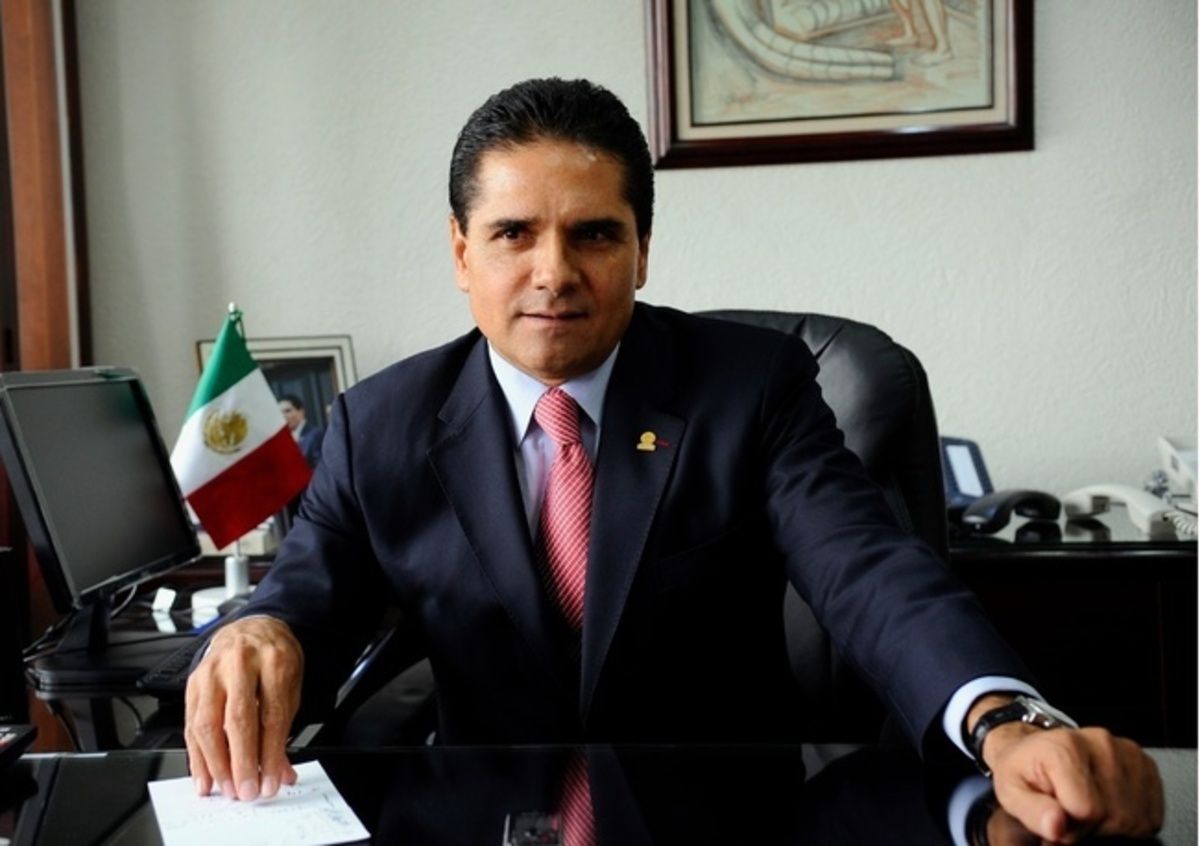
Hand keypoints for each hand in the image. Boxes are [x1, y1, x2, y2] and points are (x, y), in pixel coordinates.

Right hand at [185, 616, 303, 800]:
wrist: (252, 629)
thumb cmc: (274, 660)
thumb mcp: (290, 687)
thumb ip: (284, 729)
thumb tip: (281, 772)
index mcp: (274, 661)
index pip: (271, 714)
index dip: (270, 753)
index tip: (271, 781)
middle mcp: (240, 663)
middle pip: (238, 719)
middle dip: (241, 762)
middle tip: (246, 790)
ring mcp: (211, 671)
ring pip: (207, 723)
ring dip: (215, 763)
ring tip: (226, 788)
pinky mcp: (192, 682)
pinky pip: (190, 724)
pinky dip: (196, 756)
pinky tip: (204, 776)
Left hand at [981, 720, 1163, 842]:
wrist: (1037, 750)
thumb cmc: (1024, 771)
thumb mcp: (1012, 792)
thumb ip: (1031, 811)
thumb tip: (1055, 826)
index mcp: (1064, 746)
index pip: (1086, 811)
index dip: (1070, 826)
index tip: (1055, 815)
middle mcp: (1100, 743)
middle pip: (1113, 816)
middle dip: (1090, 827)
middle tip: (1069, 812)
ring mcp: (1127, 752)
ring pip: (1135, 818)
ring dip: (1111, 825)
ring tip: (1086, 809)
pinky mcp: (1145, 764)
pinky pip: (1150, 814)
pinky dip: (1131, 820)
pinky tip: (1107, 807)